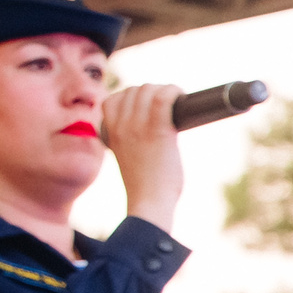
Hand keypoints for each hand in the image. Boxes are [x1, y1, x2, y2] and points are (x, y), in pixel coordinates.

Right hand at [101, 81, 183, 232]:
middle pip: (133, 90)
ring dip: (165, 90)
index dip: (131, 96)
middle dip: (152, 91)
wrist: (149, 202)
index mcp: (111, 133)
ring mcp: (137, 128)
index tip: (147, 105)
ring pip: (147, 90)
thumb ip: (133, 144)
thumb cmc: (144, 185)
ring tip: (177, 101)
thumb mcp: (128, 159)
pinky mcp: (158, 132)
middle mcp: (121, 127)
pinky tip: (181, 97)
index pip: (112, 100)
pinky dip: (173, 91)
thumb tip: (155, 138)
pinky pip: (162, 99)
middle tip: (169, 105)